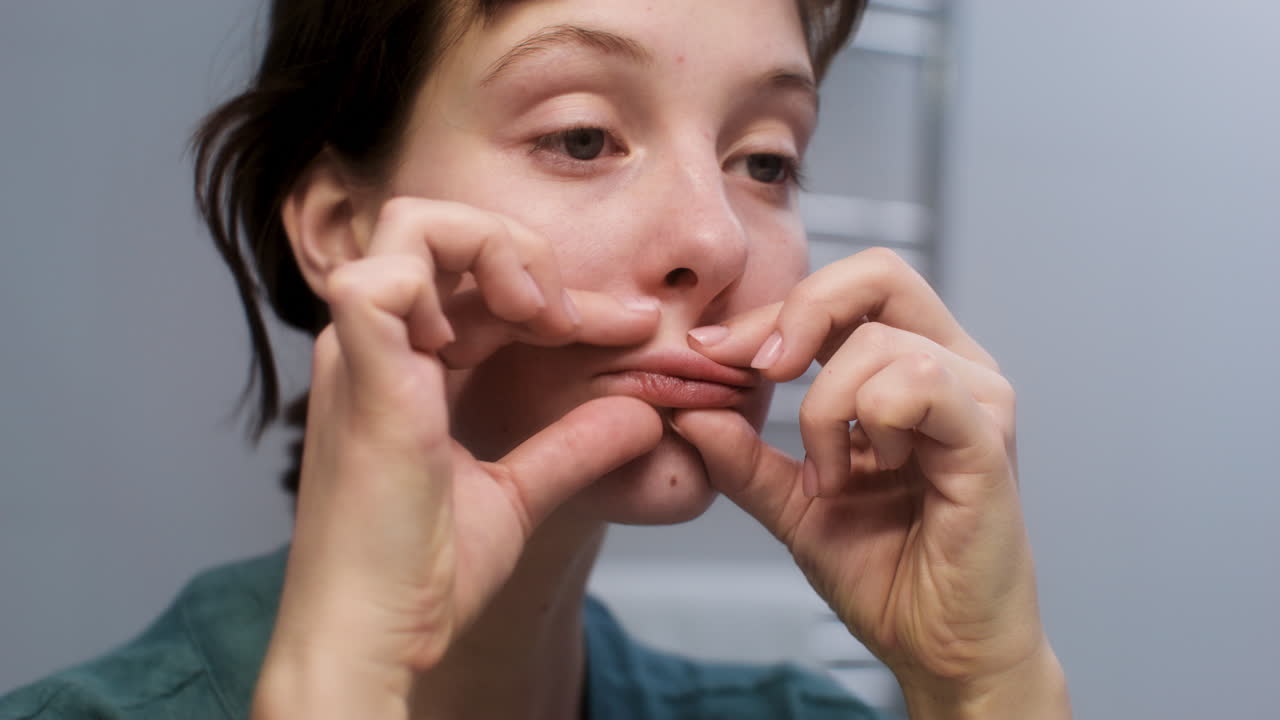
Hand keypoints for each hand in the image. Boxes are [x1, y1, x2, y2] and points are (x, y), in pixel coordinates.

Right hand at [253, 198, 663, 716]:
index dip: (558, 294)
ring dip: (495, 249)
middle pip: (441, 232)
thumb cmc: (423, 576)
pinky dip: (458, 275)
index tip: (630, 327)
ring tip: (546, 313)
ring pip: (413, 225)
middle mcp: (375, 348)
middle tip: (576, 316)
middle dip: (525, 252)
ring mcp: (360, 354)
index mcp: (401, 368)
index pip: (476, 287)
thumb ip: (573, 448)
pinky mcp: (359, 373)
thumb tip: (639, 413)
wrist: (377, 637)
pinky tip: (518, 323)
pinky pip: (383, 276)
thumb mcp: (516, 496)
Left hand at [673, 248, 1068, 716]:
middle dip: (802, 310)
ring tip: (827, 476)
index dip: (773, 311)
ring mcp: (978, 400)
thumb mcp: (793, 504)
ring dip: (826, 408)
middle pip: (879, 272)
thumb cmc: (885, 573)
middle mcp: (955, 369)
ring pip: (880, 340)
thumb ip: (742, 455)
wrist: (939, 650)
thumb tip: (684, 406)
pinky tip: (866, 472)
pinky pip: (919, 382)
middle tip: (760, 370)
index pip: (846, 293)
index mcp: (912, 369)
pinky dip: (870, 421)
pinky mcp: (988, 439)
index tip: (710, 352)